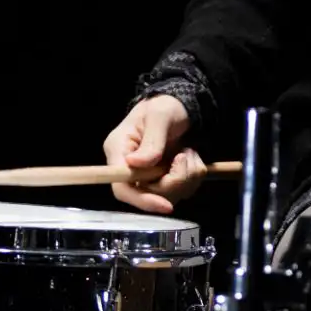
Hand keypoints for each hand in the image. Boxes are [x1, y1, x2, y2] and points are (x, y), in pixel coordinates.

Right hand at [103, 95, 206, 213]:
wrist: (178, 107)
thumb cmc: (164, 106)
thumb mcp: (159, 116)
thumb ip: (151, 141)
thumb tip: (137, 164)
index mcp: (118, 151)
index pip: (121, 187)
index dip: (141, 200)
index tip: (165, 205)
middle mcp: (129, 168)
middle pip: (149, 194)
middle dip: (175, 179)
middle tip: (186, 154)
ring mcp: (147, 176)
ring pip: (169, 194)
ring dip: (187, 175)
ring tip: (187, 151)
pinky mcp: (164, 178)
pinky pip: (182, 189)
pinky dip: (192, 175)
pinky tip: (190, 156)